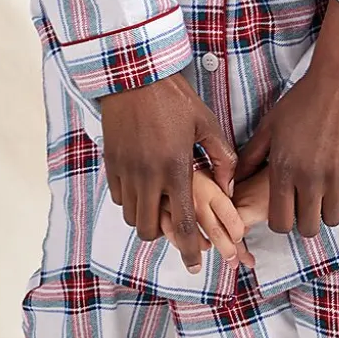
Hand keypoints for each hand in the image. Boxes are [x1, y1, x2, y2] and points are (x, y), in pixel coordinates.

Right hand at [100, 73, 235, 272]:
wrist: (134, 74)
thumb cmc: (174, 96)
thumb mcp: (205, 122)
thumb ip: (220, 157)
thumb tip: (228, 186)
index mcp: (175, 168)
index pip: (182, 224)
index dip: (190, 250)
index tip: (196, 263)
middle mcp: (147, 176)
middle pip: (149, 230)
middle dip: (163, 235)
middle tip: (174, 223)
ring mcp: (125, 170)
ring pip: (131, 216)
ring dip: (146, 216)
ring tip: (159, 201)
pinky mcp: (110, 162)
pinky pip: (118, 196)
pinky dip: (130, 199)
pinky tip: (143, 184)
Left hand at [235, 0, 338, 237]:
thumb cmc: (301, 100)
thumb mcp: (269, 126)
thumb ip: (251, 157)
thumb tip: (235, 181)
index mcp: (284, 168)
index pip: (280, 222)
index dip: (280, 219)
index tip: (283, 207)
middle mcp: (311, 178)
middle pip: (308, 228)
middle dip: (303, 219)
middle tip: (303, 201)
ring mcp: (337, 176)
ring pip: (331, 219)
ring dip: (325, 209)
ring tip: (321, 190)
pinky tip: (337, 178)